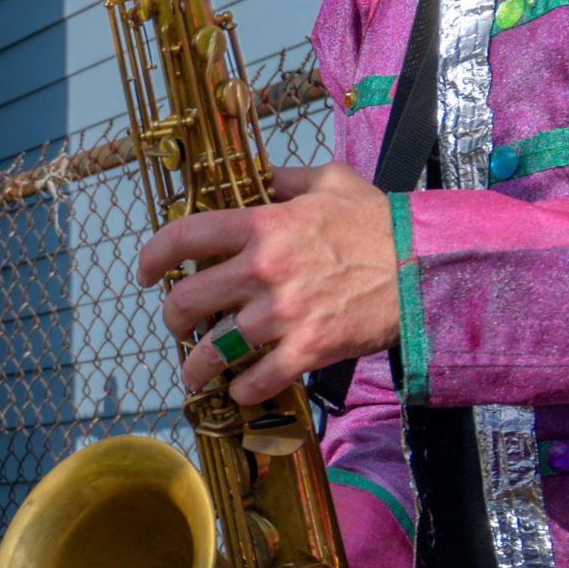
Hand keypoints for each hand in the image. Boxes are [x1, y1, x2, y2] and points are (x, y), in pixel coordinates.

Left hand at [138, 161, 400, 406]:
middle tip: (177, 326)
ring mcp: (282, 313)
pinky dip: (241, 391)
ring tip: (196, 373)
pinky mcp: (307, 349)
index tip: (145, 274)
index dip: (152, 256)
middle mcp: (263, 269)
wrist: (423, 264)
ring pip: (213, 350)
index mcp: (263, 224)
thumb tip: (253, 176)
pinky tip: (239, 390)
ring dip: (197, 366)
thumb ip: (282, 180)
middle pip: (187, 300)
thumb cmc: (377, 221)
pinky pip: (256, 380)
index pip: (185, 236)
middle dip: (172, 319)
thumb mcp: (328, 181)